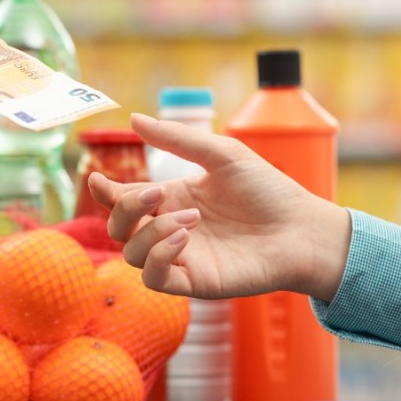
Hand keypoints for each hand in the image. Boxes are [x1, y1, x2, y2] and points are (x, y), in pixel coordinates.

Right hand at [87, 113, 350, 302]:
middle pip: (118, 228)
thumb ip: (176, 139)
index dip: (104, 192)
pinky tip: (183, 239)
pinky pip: (154, 278)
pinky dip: (158, 257)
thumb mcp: (221, 154)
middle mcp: (169, 229)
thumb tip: (133, 118)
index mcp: (171, 200)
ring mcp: (179, 258)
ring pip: (131, 254)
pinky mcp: (193, 283)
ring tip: (190, 219)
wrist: (303, 229)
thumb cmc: (268, 190)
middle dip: (125, 209)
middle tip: (157, 192)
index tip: (96, 178)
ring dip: (150, 232)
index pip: (123, 199)